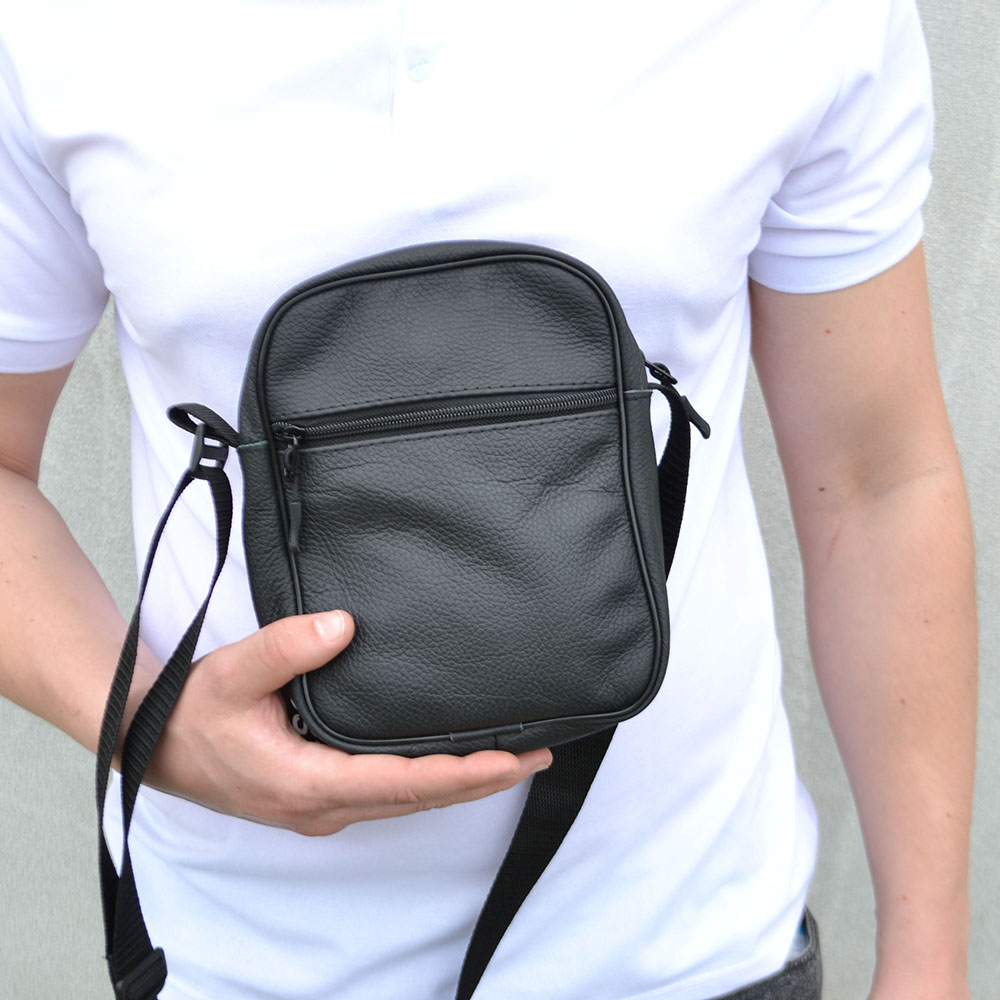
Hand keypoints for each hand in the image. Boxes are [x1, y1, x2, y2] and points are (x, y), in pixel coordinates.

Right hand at [136, 609, 551, 834]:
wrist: (153, 746)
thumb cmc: (192, 715)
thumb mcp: (234, 672)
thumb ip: (288, 647)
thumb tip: (343, 625)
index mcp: (309, 783)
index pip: (404, 783)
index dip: (462, 773)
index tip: (511, 759)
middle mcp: (323, 806)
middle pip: (419, 800)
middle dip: (480, 781)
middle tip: (535, 757)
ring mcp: (321, 807)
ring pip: (406, 803)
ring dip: (459, 784)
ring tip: (508, 761)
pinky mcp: (317, 797)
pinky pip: (387, 796)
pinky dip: (428, 783)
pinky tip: (447, 765)